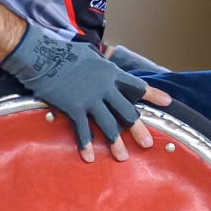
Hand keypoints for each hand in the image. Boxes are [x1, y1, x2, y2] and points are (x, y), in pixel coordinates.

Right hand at [3, 28, 172, 161]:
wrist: (43, 55)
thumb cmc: (64, 53)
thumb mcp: (89, 55)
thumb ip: (100, 64)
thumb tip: (103, 62)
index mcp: (111, 73)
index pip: (137, 86)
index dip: (153, 94)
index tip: (168, 102)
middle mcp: (105, 87)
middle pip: (127, 111)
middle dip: (138, 129)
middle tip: (147, 144)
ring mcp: (90, 98)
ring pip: (109, 125)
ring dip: (116, 143)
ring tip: (122, 157)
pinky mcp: (74, 107)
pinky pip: (83, 129)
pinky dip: (86, 144)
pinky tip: (90, 157)